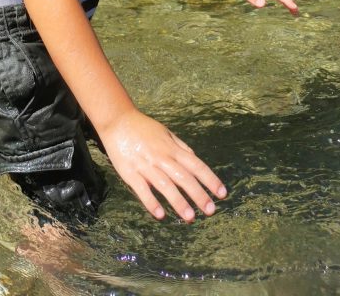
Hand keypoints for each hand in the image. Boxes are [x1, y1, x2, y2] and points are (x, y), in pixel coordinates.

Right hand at [98, 108, 226, 221]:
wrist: (117, 121)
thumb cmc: (143, 128)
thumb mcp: (166, 132)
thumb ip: (181, 147)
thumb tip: (196, 161)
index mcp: (171, 148)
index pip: (196, 165)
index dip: (210, 179)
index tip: (222, 193)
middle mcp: (161, 157)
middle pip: (183, 177)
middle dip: (198, 194)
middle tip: (210, 211)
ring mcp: (145, 165)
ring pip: (165, 185)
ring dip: (178, 202)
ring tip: (190, 218)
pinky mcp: (129, 172)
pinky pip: (142, 189)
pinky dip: (151, 202)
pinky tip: (160, 215)